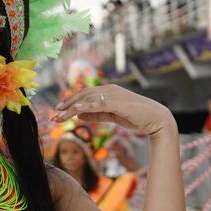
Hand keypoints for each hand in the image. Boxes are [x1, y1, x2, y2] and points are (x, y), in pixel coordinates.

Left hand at [53, 84, 176, 139]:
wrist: (156, 119)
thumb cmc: (136, 117)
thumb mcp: (112, 117)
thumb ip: (96, 115)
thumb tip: (78, 116)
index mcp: (108, 92)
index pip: (85, 95)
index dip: (70, 102)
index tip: (58, 111)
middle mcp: (109, 90)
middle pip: (82, 96)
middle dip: (66, 105)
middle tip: (54, 114)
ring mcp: (113, 95)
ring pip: (87, 100)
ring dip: (71, 109)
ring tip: (59, 117)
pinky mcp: (118, 103)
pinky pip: (98, 104)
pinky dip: (85, 107)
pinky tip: (75, 111)